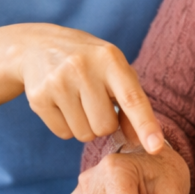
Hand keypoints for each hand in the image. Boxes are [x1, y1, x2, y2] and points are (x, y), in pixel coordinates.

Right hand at [12, 24, 165, 153]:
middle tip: (94, 100)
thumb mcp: (113, 70)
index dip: (145, 124)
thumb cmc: (88, 62)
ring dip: (85, 125)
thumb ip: (132, 101)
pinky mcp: (39, 97)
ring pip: (84, 134)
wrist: (38, 46)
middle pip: (106, 126)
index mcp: (109, 58)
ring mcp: (58, 82)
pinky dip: (66, 125)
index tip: (156, 147)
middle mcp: (83, 67)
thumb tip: (140, 140)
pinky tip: (61, 103)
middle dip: (104, 122)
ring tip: (77, 99)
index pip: (131, 98)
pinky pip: (64, 133)